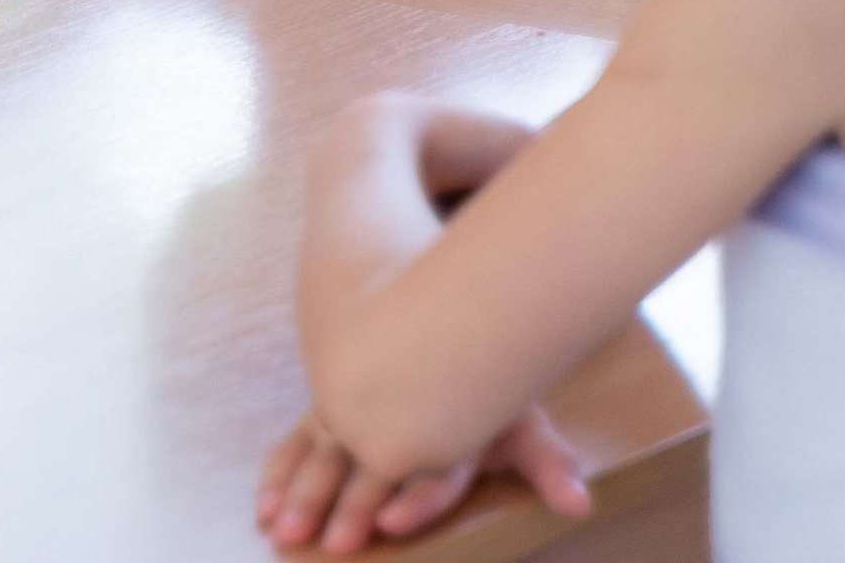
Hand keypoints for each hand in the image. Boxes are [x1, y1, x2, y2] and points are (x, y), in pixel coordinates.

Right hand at [257, 406, 588, 552]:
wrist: (422, 305)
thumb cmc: (477, 378)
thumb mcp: (515, 415)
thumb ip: (544, 459)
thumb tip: (581, 503)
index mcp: (440, 421)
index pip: (430, 464)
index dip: (415, 493)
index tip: (392, 519)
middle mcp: (388, 415)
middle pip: (364, 464)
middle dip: (345, 504)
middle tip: (331, 543)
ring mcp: (349, 410)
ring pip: (320, 453)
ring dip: (300, 493)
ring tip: (282, 529)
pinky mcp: (326, 411)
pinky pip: (297, 443)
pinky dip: (279, 473)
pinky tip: (264, 504)